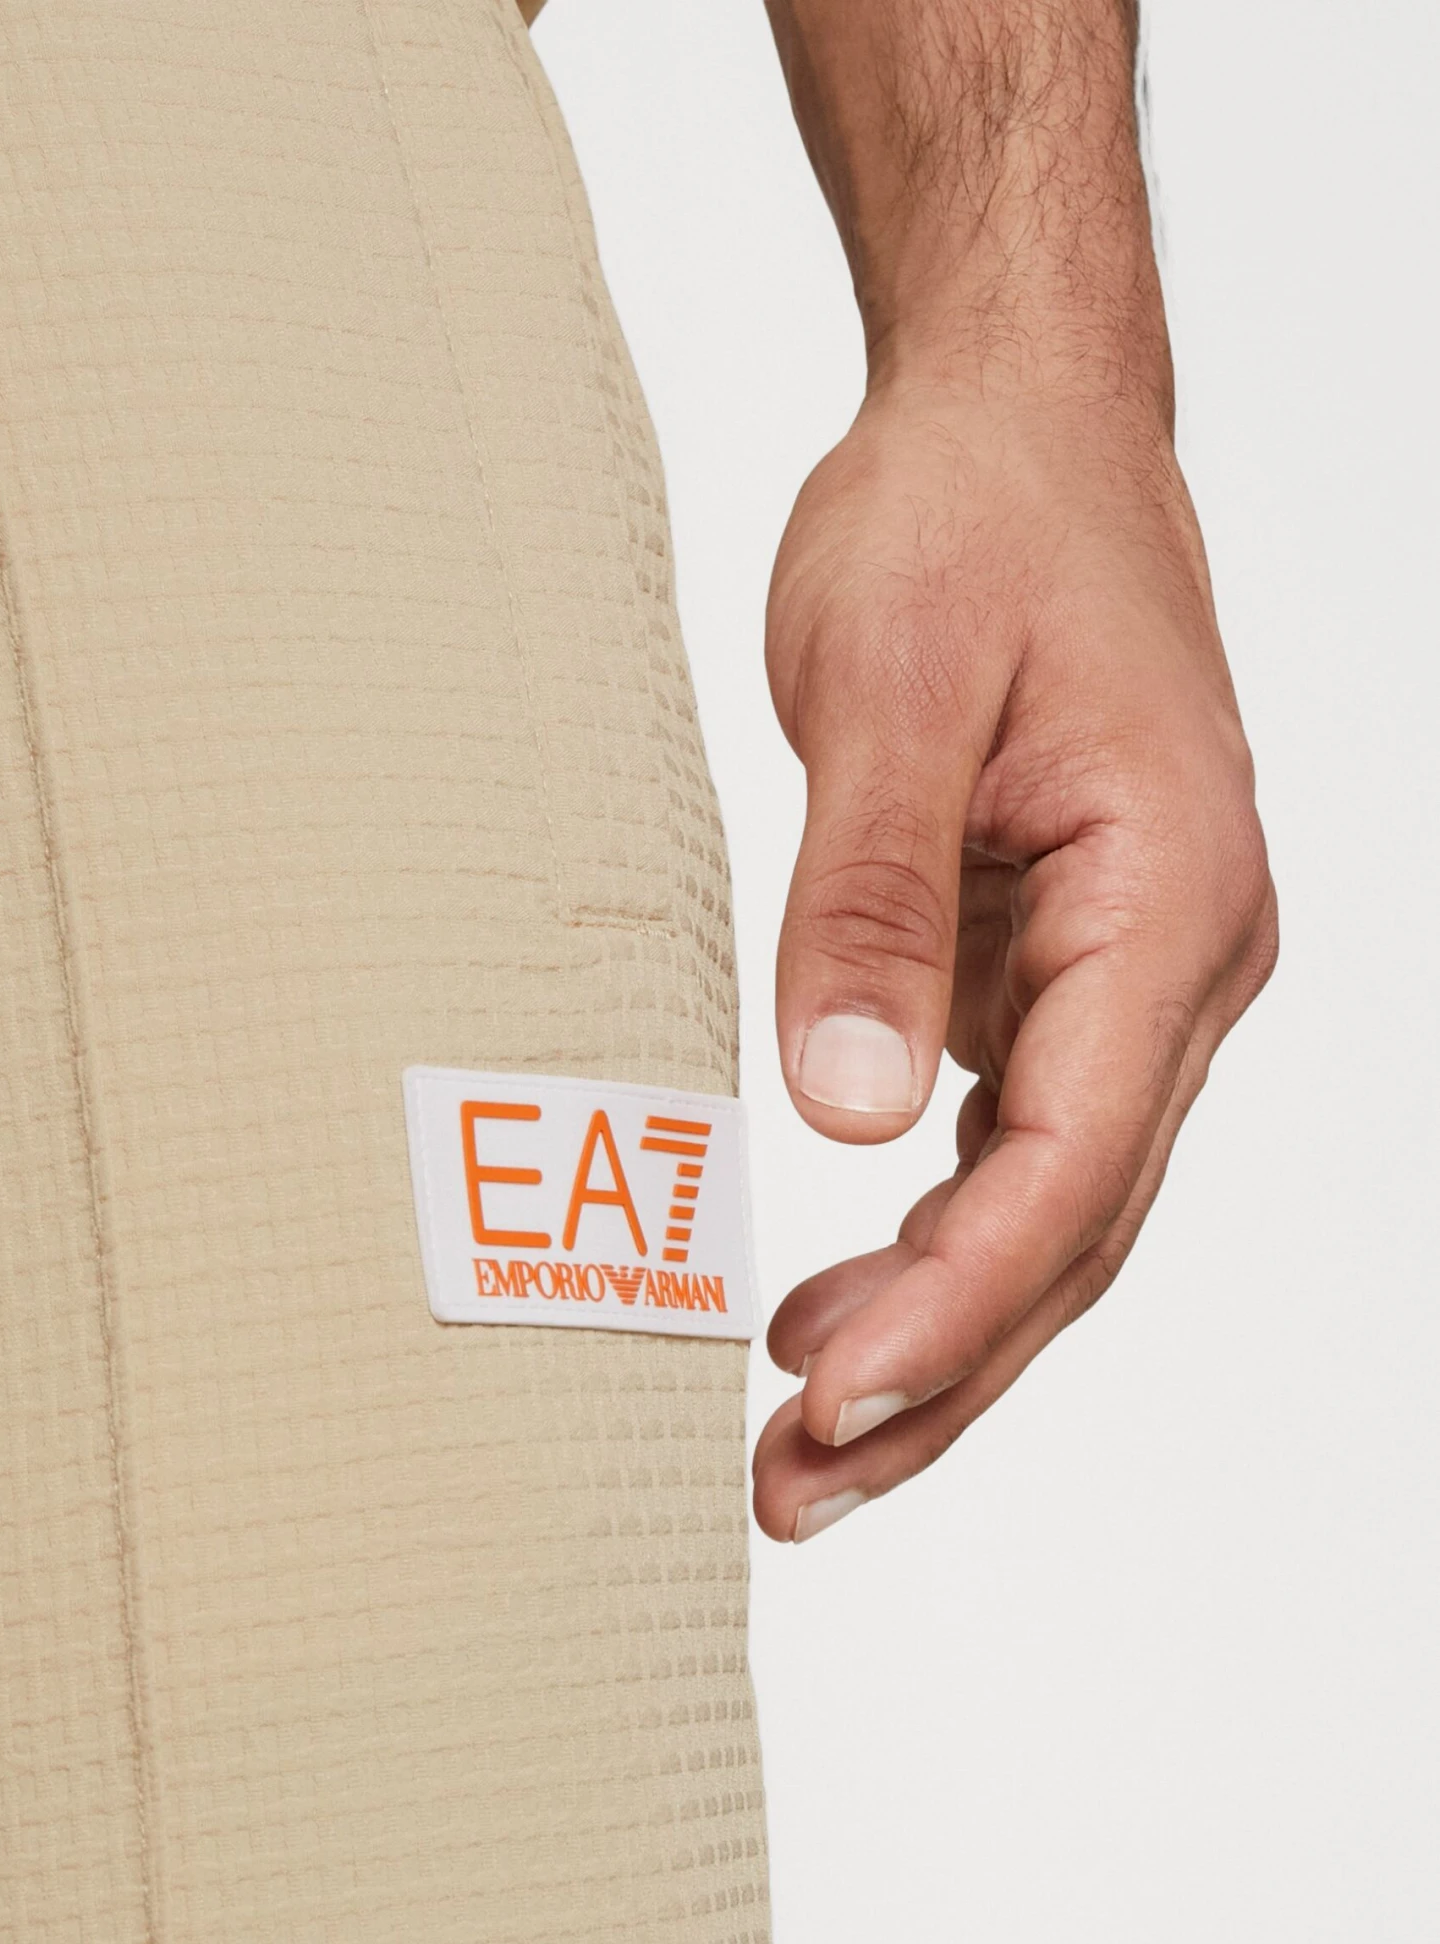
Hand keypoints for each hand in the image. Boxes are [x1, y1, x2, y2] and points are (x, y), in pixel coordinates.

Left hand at [752, 375, 1276, 1542]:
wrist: (1015, 426)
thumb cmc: (967, 520)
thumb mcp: (892, 685)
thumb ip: (874, 902)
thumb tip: (841, 1114)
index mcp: (1174, 901)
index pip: (1073, 1161)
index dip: (957, 1302)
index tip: (828, 1401)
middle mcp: (1179, 965)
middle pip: (1073, 1229)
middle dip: (941, 1373)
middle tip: (791, 1489)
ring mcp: (1129, 977)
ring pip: (1048, 1208)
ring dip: (934, 1333)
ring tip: (802, 1445)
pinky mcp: (1063, 970)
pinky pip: (1013, 1142)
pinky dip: (930, 1239)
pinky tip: (840, 1303)